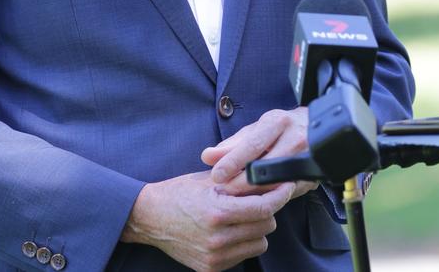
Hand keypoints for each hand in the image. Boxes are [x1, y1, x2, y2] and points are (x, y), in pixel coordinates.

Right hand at [120, 169, 295, 271]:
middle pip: (266, 226)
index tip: (287, 186)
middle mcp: (218, 238)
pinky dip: (243, 242)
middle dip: (266, 210)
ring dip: (256, 229)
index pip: (264, 208)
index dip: (280, 195)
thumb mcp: (210, 180)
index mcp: (218, 212)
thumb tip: (270, 176)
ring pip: (259, 244)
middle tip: (255, 199)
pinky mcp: (211, 269)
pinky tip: (230, 230)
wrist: (151, 217)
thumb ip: (241, 181)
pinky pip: (243, 256)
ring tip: (241, 216)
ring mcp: (215, 257)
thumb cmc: (180, 193)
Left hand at [201, 108, 317, 198]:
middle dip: (240, 183)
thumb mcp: (255, 129)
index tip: (216, 175)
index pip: (252, 145)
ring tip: (235, 198)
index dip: (232, 162)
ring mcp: (307, 157)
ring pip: (275, 183)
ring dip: (253, 193)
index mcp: (277, 122)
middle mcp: (295, 137)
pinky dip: (269, 197)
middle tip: (223, 192)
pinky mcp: (313, 175)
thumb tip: (207, 156)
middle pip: (264, 168)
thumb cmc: (279, 128)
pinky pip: (287, 193)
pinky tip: (256, 200)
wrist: (312, 126)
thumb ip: (231, 144)